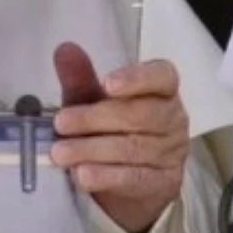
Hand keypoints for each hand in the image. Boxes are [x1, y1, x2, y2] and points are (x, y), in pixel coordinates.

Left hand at [49, 41, 188, 232]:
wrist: (130, 176)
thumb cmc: (110, 124)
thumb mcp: (92, 99)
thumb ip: (80, 76)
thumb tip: (64, 49)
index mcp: (162, 88)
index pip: (161, 76)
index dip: (136, 78)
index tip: (106, 84)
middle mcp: (173, 117)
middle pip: (139, 115)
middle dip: (94, 119)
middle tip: (60, 123)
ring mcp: (173, 152)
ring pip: (133, 149)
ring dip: (92, 150)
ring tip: (59, 153)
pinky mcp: (165, 183)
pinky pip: (135, 179)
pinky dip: (106, 176)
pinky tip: (82, 175)